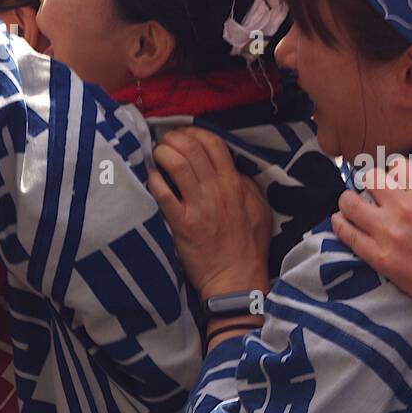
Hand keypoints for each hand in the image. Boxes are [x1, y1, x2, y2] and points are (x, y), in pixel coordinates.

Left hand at [149, 127, 270, 297]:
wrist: (237, 279)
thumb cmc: (249, 247)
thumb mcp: (259, 210)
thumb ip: (246, 186)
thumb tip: (232, 170)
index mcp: (235, 184)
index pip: (214, 144)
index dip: (195, 133)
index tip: (186, 135)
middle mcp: (217, 190)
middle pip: (192, 148)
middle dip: (174, 138)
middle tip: (166, 141)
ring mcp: (199, 207)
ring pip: (177, 164)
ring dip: (163, 153)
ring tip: (158, 154)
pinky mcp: (182, 224)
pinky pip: (163, 193)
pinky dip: (155, 179)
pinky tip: (152, 176)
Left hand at [332, 160, 411, 341]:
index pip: (397, 165)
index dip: (396, 169)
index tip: (396, 178)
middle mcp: (403, 210)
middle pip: (370, 178)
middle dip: (373, 180)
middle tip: (376, 190)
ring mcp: (386, 234)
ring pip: (350, 203)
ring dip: (350, 199)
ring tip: (353, 202)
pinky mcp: (377, 257)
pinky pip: (347, 234)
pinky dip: (340, 223)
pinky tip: (341, 219)